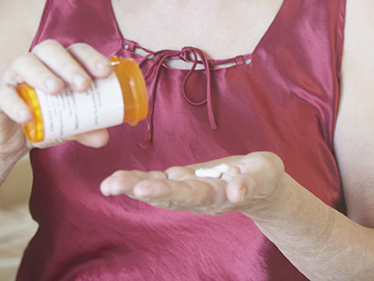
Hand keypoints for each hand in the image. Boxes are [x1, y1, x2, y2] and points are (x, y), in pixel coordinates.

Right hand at [0, 40, 115, 155]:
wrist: (10, 140)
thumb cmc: (45, 120)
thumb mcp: (69, 127)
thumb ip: (86, 129)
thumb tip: (103, 137)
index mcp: (59, 64)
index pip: (76, 51)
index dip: (91, 58)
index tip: (105, 72)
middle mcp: (37, 63)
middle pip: (50, 50)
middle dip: (68, 65)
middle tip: (83, 84)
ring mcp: (13, 76)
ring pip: (24, 62)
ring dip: (42, 74)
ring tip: (57, 90)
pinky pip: (2, 93)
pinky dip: (15, 103)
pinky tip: (27, 117)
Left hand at [99, 152, 284, 214]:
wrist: (262, 185)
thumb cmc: (264, 178)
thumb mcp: (263, 176)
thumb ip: (248, 183)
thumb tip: (235, 191)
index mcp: (217, 195)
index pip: (188, 194)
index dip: (165, 190)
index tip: (144, 187)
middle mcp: (198, 197)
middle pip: (166, 195)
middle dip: (139, 188)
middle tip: (113, 185)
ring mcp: (190, 191)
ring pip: (159, 190)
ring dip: (133, 186)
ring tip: (108, 184)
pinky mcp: (186, 182)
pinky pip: (160, 181)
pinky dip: (140, 179)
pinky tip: (119, 179)